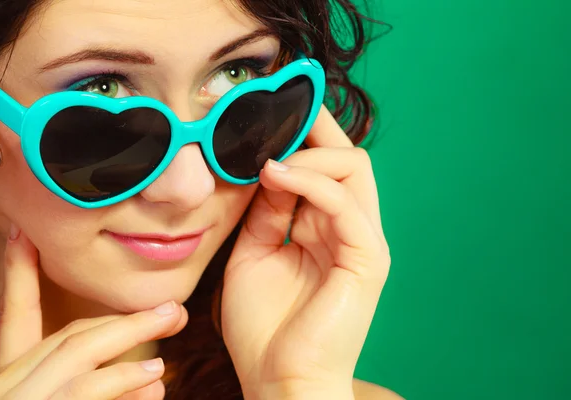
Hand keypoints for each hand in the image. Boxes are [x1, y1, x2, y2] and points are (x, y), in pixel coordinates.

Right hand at [0, 229, 187, 399]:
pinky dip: (123, 384)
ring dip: (133, 343)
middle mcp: (7, 386)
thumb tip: (155, 373)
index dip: (20, 269)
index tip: (23, 232)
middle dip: (127, 320)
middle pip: (74, 337)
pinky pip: (88, 394)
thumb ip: (99, 382)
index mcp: (9, 375)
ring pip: (81, 359)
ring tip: (173, 335)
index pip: (18, 312)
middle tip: (172, 310)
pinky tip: (153, 380)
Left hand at [221, 106, 390, 399]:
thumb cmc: (264, 326)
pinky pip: (344, 202)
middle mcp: (350, 230)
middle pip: (347, 158)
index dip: (304, 136)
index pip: (327, 167)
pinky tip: (275, 174)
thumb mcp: (254, 253)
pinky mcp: (367, 259)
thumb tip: (267, 166)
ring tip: (265, 160)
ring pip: (352, 168)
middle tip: (274, 112)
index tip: (273, 110)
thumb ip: (266, 211)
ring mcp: (363, 242)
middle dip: (313, 129)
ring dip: (307, 154)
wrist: (279, 380)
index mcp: (326, 229)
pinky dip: (310, 181)